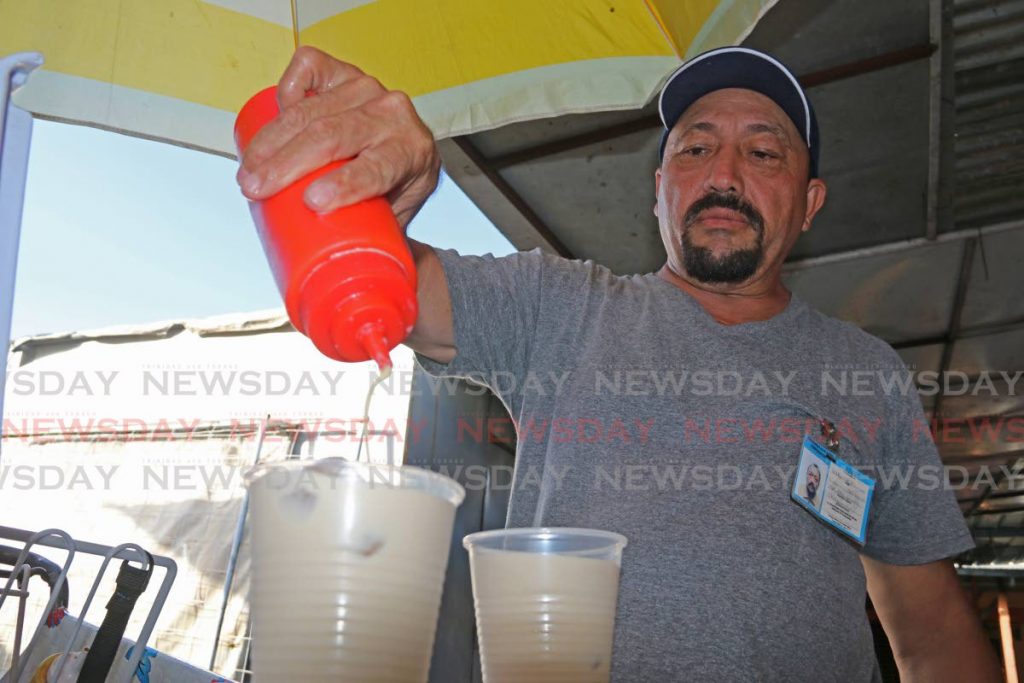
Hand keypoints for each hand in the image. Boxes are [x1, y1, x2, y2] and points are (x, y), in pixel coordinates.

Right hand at [236, 46, 441, 228]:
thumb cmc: (396, 195)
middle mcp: (393, 115)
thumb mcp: (395, 221)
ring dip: (272, 138)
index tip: (312, 201)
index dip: (345, 183)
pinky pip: (311, 68)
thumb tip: (346, 296)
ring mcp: (368, 89)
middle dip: (287, 163)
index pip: (378, 167)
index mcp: (412, 153)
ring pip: (312, 108)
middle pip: (333, 136)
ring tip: (249, 168)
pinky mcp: (345, 73)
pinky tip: (279, 113)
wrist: (410, 158)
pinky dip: (289, 88)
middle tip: (254, 189)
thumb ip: (371, 246)